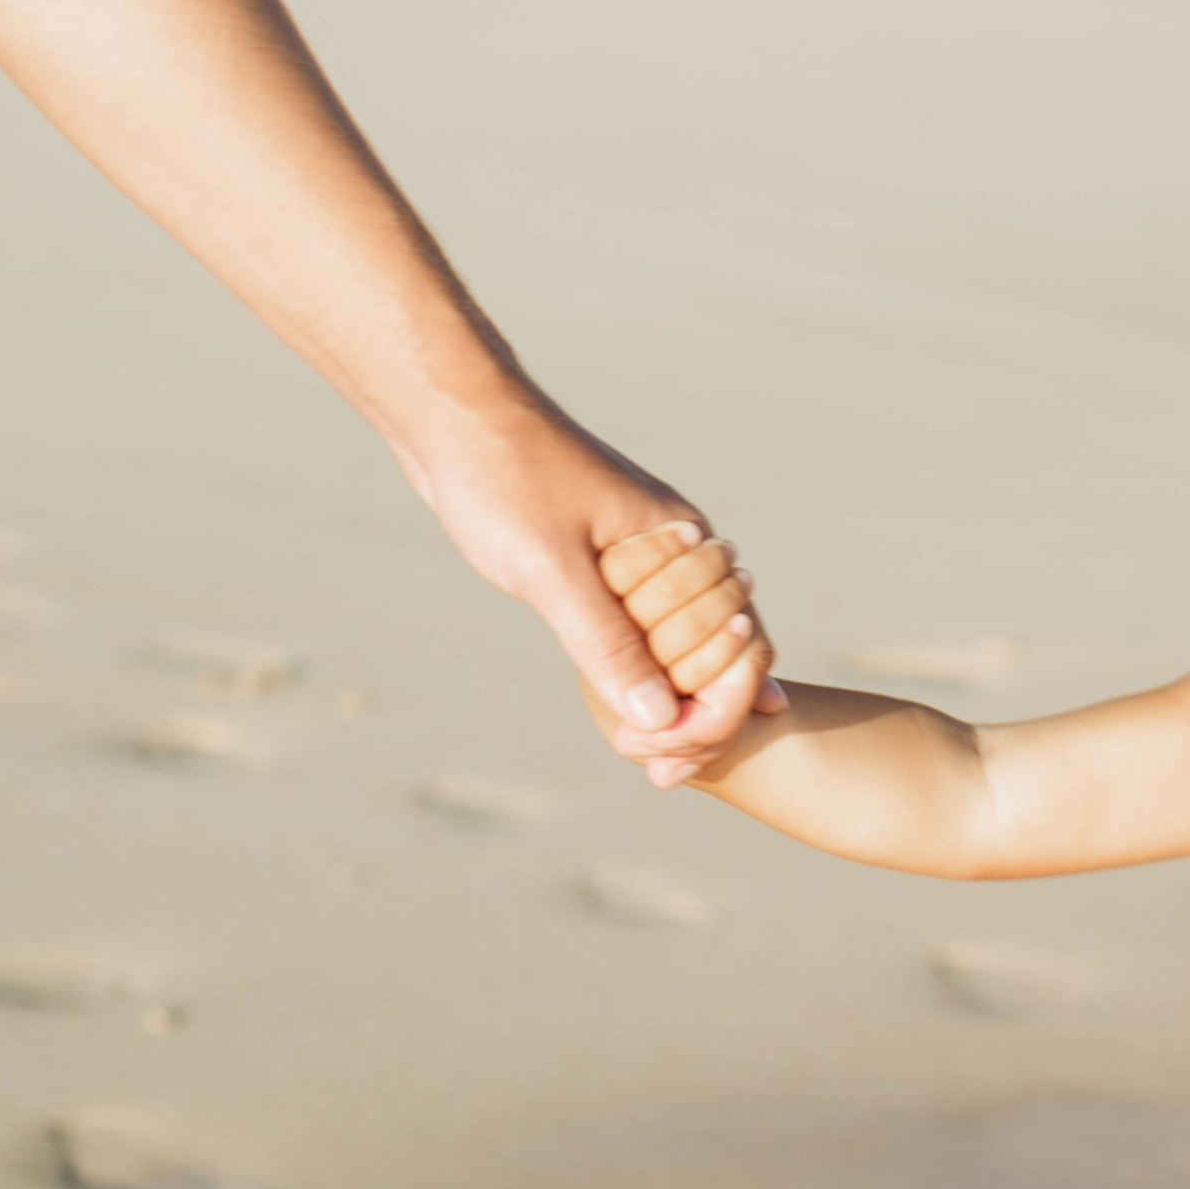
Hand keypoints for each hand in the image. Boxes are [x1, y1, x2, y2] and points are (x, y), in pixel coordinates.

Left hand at [409, 399, 782, 785]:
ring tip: (657, 762)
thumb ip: (605, 642)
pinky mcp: (608, 562)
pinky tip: (643, 715)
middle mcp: (677, 548)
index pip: (738, 643)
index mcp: (681, 541)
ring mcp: (646, 555)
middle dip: (702, 716)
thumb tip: (657, 718)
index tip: (668, 757)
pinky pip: (649, 629)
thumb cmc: (503, 477)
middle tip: (662, 773)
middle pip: (724, 650)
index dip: (715, 709)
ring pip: (689, 642)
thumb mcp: (551, 569)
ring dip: (679, 702)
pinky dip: (648, 675)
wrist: (451, 415)